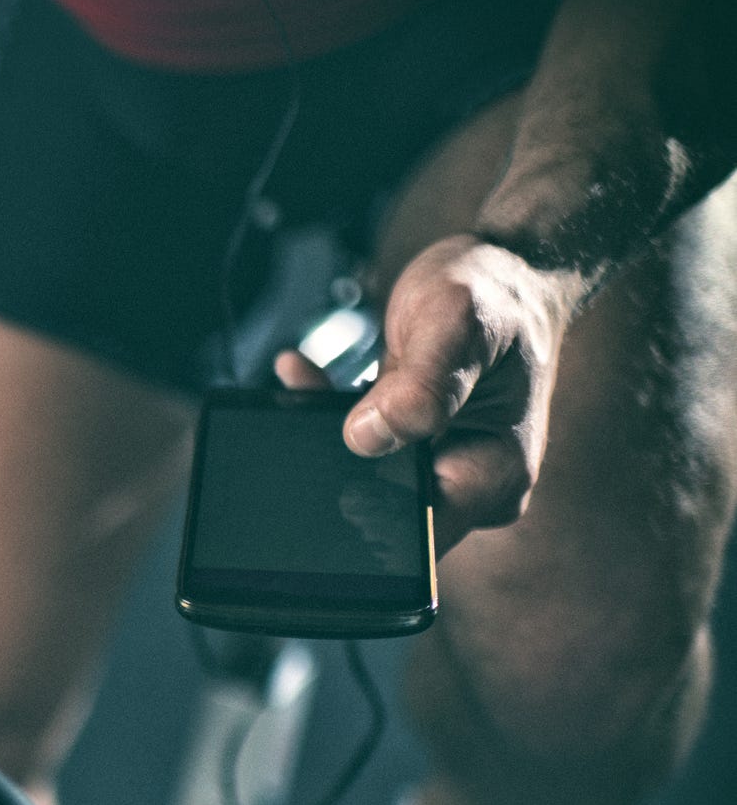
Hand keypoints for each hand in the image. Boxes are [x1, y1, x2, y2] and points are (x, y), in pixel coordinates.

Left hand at [276, 235, 578, 551]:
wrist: (502, 273)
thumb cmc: (495, 296)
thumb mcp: (457, 325)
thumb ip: (420, 386)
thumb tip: (366, 438)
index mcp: (496, 476)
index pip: (417, 531)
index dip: (367, 508)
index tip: (333, 460)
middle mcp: (471, 486)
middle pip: (382, 511)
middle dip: (335, 467)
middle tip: (308, 412)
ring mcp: (440, 471)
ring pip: (359, 479)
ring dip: (321, 437)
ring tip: (303, 380)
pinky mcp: (413, 453)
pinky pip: (355, 454)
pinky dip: (322, 415)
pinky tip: (301, 374)